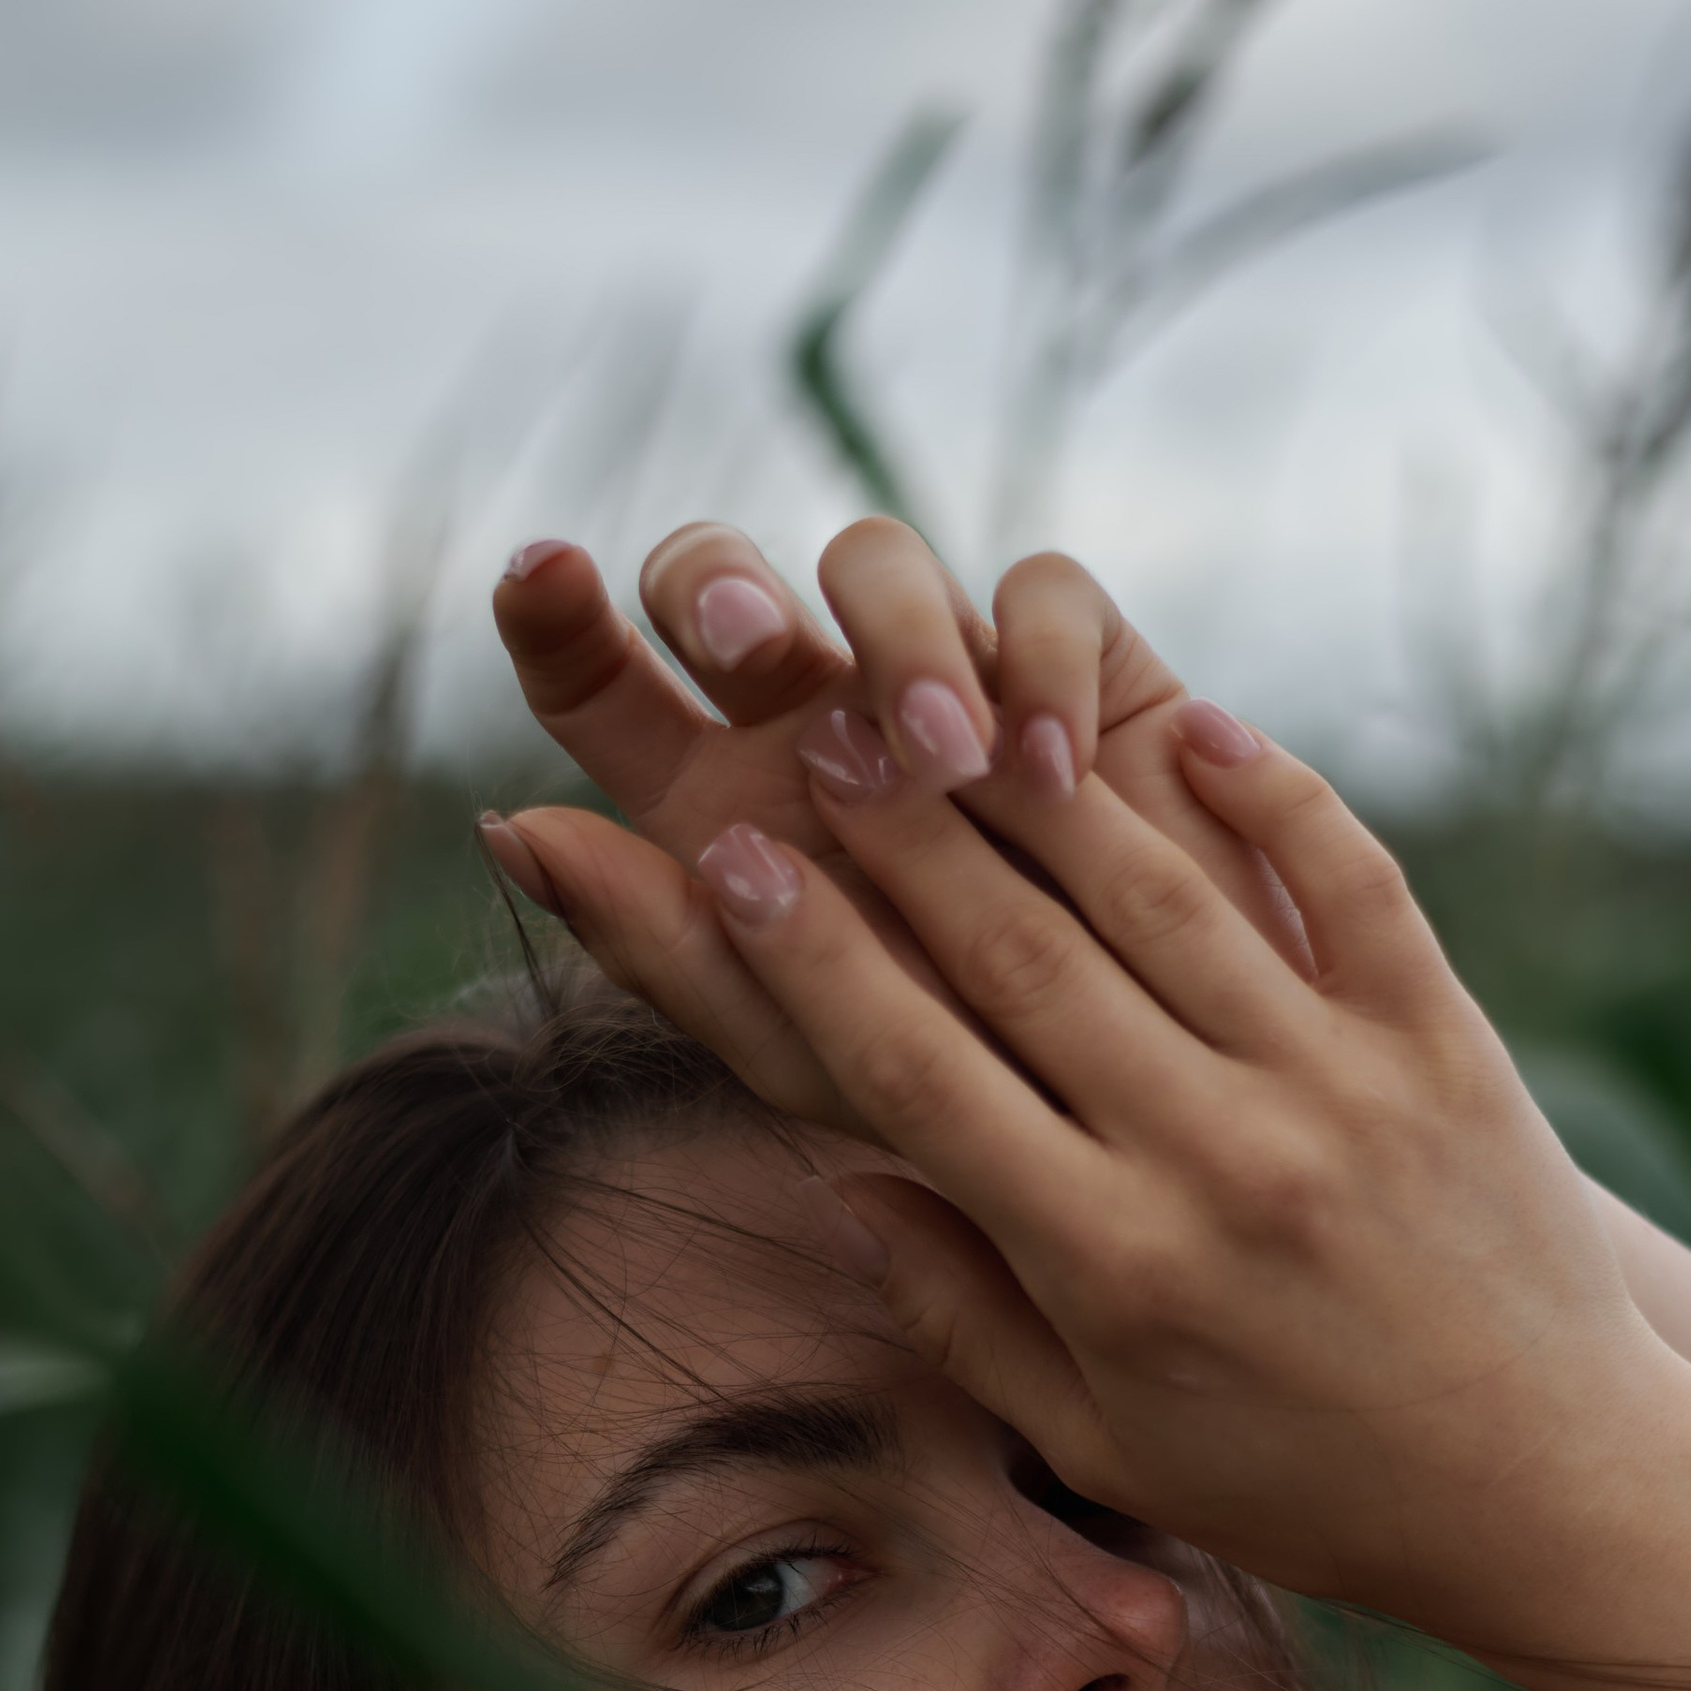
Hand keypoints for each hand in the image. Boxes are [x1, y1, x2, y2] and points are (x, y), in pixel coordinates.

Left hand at [482, 520, 1305, 1138]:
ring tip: (948, 765)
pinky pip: (1042, 593)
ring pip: (874, 560)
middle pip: (715, 576)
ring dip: (897, 640)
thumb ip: (664, 949)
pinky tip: (1053, 773)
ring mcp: (944, 681)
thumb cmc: (975, 1107)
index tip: (535, 575)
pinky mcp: (1083, 671)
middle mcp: (811, 724)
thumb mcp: (806, 1046)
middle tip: (756, 651)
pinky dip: (1038, 661)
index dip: (551, 614)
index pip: (598, 681)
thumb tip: (513, 830)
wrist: (1177, 1130)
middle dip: (722, 587)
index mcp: (716, 810)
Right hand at [562, 691, 1682, 1631]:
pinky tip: (1187, 723)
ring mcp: (1341, 1089)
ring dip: (1045, 788)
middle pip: (1019, 957)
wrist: (1556, 1491)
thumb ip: (968, 1318)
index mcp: (1111, 1266)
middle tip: (813, 730)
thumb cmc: (1305, 1486)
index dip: (808, 956)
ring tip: (953, 701)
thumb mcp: (1106, 1449)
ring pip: (1163, 897)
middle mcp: (1218, 1162)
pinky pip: (1346, 883)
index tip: (725, 859)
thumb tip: (842, 1185)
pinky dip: (1272, 795)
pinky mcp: (1445, 1044)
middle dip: (899, 836)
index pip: (918, 1076)